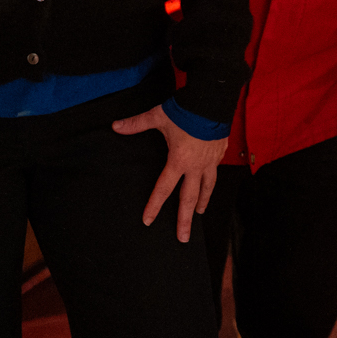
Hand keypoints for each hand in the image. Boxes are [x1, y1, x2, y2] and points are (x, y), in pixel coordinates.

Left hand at [111, 105, 226, 241]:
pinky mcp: (220, 152)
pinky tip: (210, 184)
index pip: (164, 189)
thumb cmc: (185, 110)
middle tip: (183, 237)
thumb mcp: (158, 117)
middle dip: (185, 220)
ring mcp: (211, 160)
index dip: (154, 205)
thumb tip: (116, 126)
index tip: (148, 220)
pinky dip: (212, 181)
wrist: (213, 99)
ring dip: (202, 203)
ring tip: (200, 213)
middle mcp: (196, 166)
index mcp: (178, 161)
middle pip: (189, 199)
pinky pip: (215, 172)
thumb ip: (137, 124)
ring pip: (207, 187)